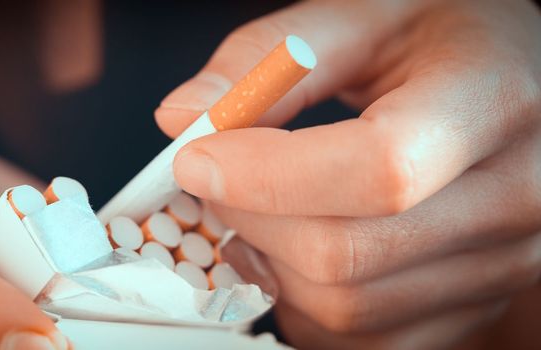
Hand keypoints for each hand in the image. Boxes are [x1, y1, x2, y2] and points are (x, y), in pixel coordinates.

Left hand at [156, 0, 540, 347]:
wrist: (509, 84)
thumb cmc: (435, 40)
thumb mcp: (358, 15)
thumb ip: (266, 58)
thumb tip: (183, 117)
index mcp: (492, 102)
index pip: (377, 171)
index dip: (266, 177)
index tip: (196, 158)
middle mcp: (515, 195)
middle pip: (346, 254)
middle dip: (251, 217)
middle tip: (217, 176)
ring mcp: (502, 263)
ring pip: (345, 307)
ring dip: (269, 262)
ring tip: (256, 208)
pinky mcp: (473, 303)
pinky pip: (362, 338)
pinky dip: (301, 301)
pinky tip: (290, 250)